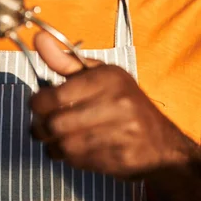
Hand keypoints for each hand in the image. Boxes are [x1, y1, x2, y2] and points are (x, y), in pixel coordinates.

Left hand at [30, 31, 191, 179]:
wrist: (163, 145)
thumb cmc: (124, 104)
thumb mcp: (100, 76)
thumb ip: (65, 61)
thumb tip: (38, 38)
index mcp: (109, 78)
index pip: (56, 95)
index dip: (37, 103)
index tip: (37, 105)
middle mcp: (117, 104)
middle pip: (56, 124)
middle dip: (40, 128)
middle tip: (42, 127)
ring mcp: (121, 133)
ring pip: (64, 145)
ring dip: (52, 145)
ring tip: (56, 140)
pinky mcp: (120, 159)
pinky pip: (78, 162)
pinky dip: (69, 158)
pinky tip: (75, 150)